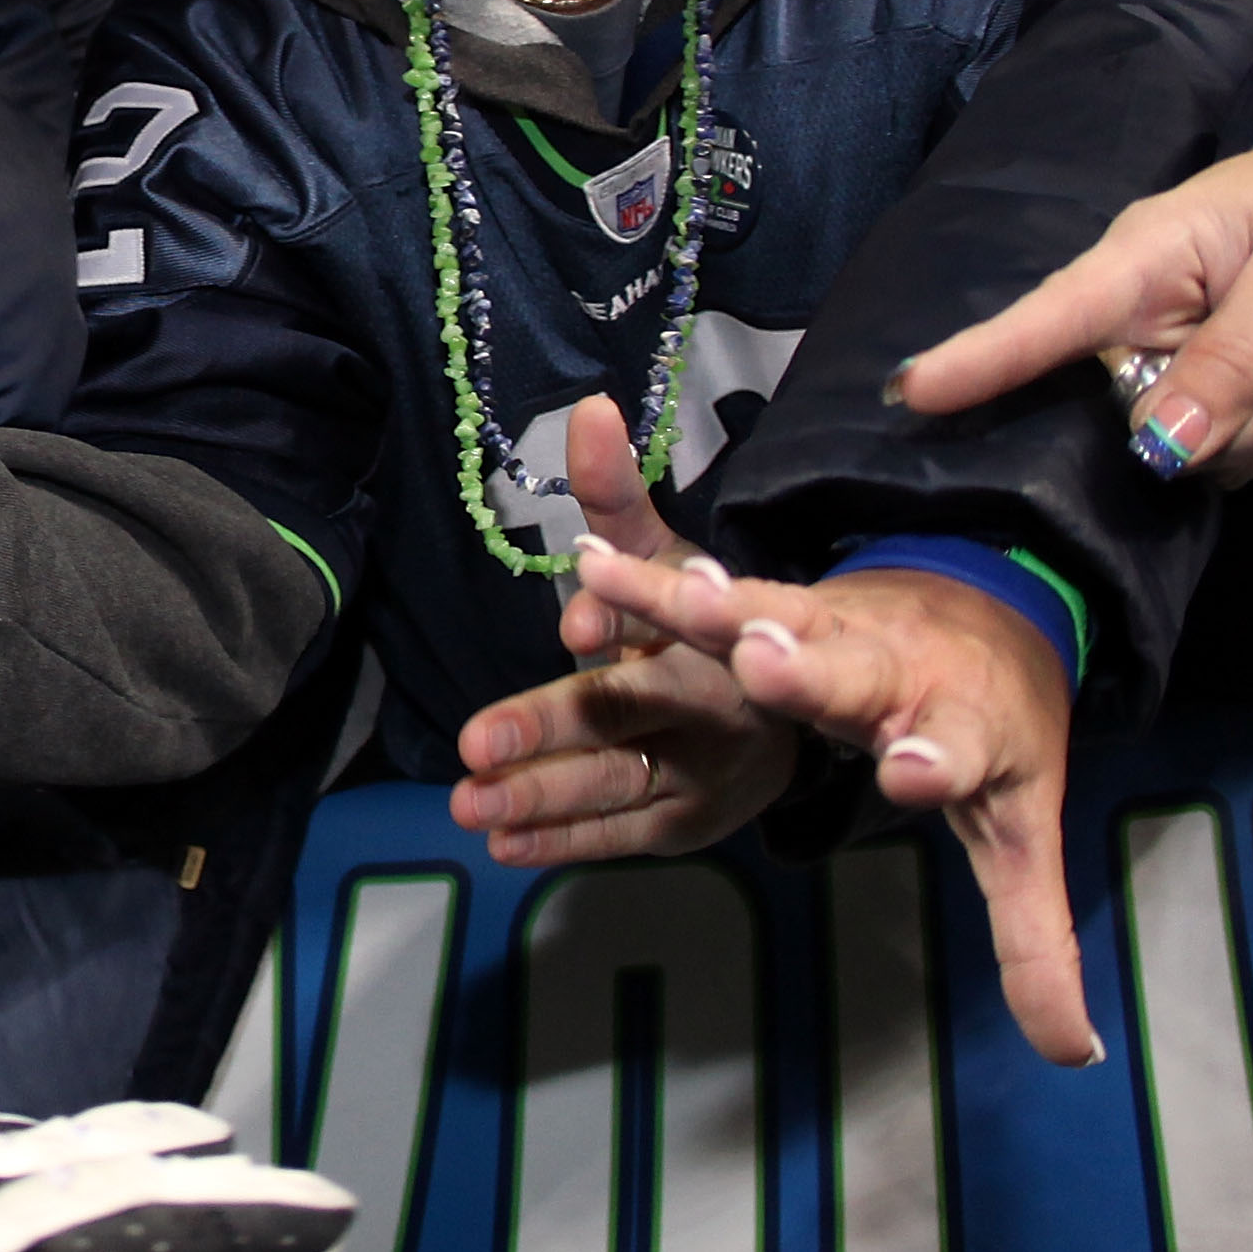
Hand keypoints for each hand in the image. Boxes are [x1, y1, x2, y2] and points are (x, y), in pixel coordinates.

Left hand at [445, 397, 796, 862]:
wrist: (784, 705)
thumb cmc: (699, 616)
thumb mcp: (665, 552)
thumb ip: (617, 493)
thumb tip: (589, 409)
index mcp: (712, 631)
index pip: (665, 621)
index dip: (622, 619)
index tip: (572, 623)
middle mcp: (712, 705)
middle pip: (625, 713)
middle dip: (551, 725)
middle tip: (475, 742)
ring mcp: (700, 774)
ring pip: (612, 784)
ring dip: (537, 796)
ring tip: (468, 801)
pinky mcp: (684, 824)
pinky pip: (618, 833)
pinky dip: (562, 841)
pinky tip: (501, 842)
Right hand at [571, 549, 1101, 1067]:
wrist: (989, 609)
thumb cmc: (996, 735)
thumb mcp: (1022, 835)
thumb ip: (1033, 943)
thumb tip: (1076, 1054)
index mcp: (960, 730)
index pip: (952, 752)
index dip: (933, 764)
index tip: (914, 772)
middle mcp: (892, 672)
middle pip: (847, 671)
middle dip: (805, 671)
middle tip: (765, 661)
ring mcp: (833, 628)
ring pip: (764, 613)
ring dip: (700, 608)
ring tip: (637, 590)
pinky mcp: (782, 603)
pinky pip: (714, 596)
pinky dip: (656, 584)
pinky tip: (592, 567)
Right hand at [890, 117, 1252, 481]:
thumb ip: (1238, 359)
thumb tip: (1162, 449)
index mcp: (1139, 261)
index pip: (1048, 317)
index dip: (980, 358)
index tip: (911, 392)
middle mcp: (1130, 320)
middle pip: (1124, 415)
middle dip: (1221, 414)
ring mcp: (1153, 365)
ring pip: (1182, 447)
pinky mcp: (1183, 399)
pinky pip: (1215, 455)